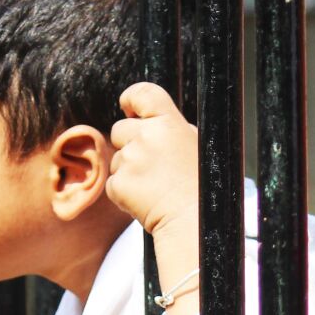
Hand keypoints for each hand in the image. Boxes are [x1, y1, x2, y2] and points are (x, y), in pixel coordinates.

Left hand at [108, 82, 199, 314]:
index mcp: (169, 122)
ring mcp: (130, 160)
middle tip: (152, 165)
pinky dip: (124, 193)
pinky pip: (113, 183)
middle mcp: (146, 136)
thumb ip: (170, 129)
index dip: (130, 98)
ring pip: (117, 159)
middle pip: (120, 129)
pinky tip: (145, 199)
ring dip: (129, 171)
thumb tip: (148, 121)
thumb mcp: (194, 145)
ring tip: (155, 187)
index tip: (128, 106)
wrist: (193, 221)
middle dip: (129, 144)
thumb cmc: (202, 186)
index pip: (142, 94)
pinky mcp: (118, 183)